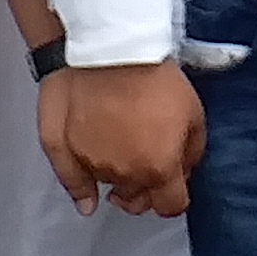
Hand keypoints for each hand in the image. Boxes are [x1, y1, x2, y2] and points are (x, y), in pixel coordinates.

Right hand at [51, 62, 204, 217]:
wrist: (108, 49)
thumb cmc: (152, 75)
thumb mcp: (193, 111)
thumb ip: (192, 151)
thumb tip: (183, 170)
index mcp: (158, 168)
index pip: (171, 206)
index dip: (175, 196)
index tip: (174, 185)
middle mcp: (123, 175)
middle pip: (137, 200)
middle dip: (146, 189)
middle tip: (147, 164)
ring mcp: (91, 165)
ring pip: (108, 185)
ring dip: (117, 176)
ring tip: (121, 154)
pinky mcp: (63, 152)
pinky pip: (73, 183)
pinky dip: (81, 190)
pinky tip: (87, 196)